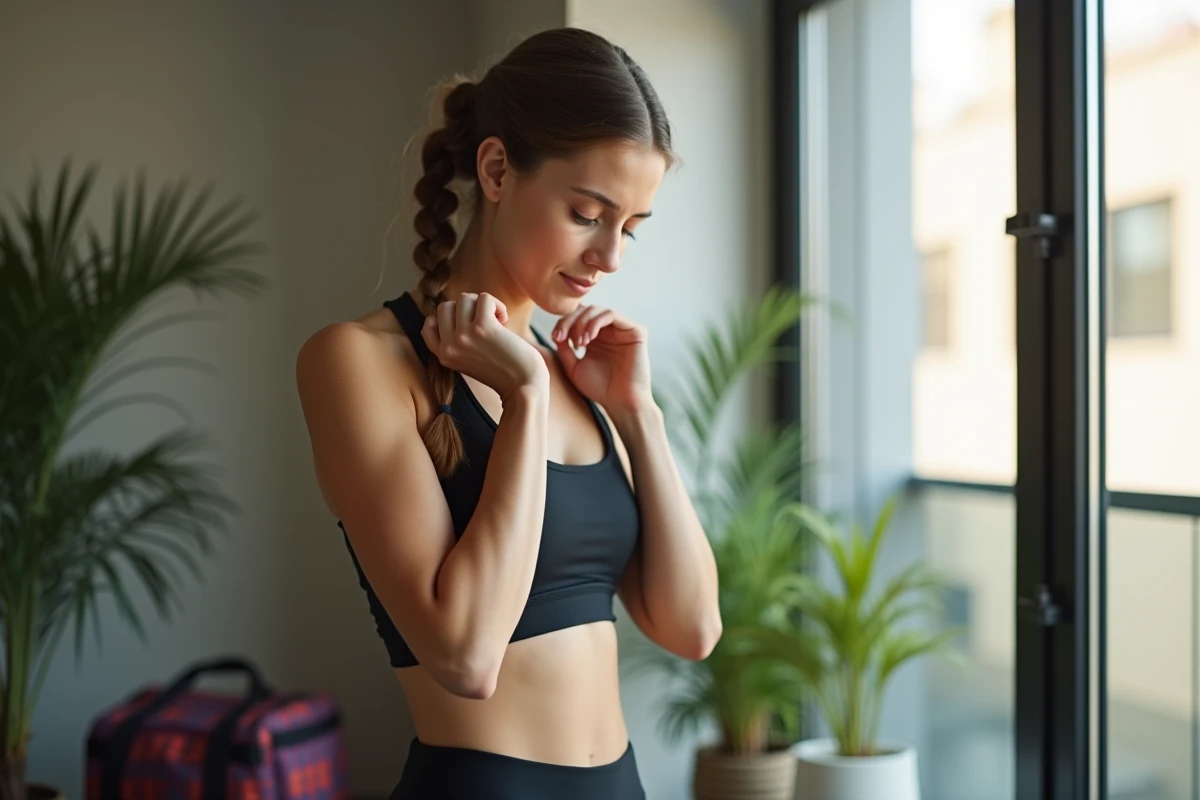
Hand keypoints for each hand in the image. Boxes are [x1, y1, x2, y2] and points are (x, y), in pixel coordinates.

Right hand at [421, 293, 547, 399]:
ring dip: (482, 304)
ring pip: (464, 298)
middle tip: (484, 321)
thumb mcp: (468, 359)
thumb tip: (454, 305)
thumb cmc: (503, 371)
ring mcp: (463, 337)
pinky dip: (497, 304)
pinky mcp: (482, 328)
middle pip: (445, 306)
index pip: (428, 325)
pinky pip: (484, 298)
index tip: (466, 324)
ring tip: (496, 320)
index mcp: (443, 356)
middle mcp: (448, 346)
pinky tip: (503, 319)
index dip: (447, 318)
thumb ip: (456, 340)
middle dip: (467, 308)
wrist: (524, 387)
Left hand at [551, 304, 652, 412]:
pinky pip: (611, 314)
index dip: (563, 323)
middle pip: (585, 310)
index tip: (556, 338)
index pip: (577, 318)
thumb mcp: (573, 367)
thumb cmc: (599, 389)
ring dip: (582, 322)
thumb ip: (564, 348)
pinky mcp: (635, 331)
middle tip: (562, 337)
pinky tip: (589, 338)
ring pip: (597, 310)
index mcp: (597, 338)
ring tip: (579, 342)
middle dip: (570, 320)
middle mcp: (610, 331)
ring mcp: (623, 330)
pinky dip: (595, 323)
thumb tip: (555, 332)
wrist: (621, 402)